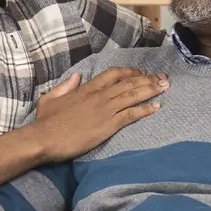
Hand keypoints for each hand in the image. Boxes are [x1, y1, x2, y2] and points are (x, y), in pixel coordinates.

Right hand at [29, 66, 167, 160]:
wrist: (44, 139)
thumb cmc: (45, 121)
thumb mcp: (50, 98)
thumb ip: (65, 86)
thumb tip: (76, 77)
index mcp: (86, 88)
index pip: (114, 74)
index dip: (130, 71)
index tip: (141, 72)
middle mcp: (99, 96)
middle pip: (129, 82)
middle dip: (148, 78)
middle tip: (163, 78)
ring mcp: (105, 110)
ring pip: (133, 95)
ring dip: (151, 90)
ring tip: (166, 87)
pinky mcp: (108, 125)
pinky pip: (131, 114)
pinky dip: (145, 109)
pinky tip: (156, 106)